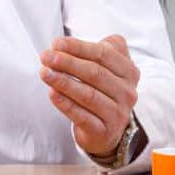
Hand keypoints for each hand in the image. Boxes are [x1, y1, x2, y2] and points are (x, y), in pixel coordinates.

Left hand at [40, 34, 138, 155]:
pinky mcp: (104, 131)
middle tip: (46, 57)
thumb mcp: (108, 68)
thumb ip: (99, 50)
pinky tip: (51, 93)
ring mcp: (117, 113)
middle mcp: (127, 92)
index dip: (78, 47)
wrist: (106, 130)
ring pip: (88, 94)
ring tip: (44, 73)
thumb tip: (66, 44)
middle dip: (67, 62)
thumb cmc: (102, 92)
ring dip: (63, 82)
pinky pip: (81, 116)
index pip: (104, 54)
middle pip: (95, 73)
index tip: (56, 43)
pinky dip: (65, 103)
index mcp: (129, 72)